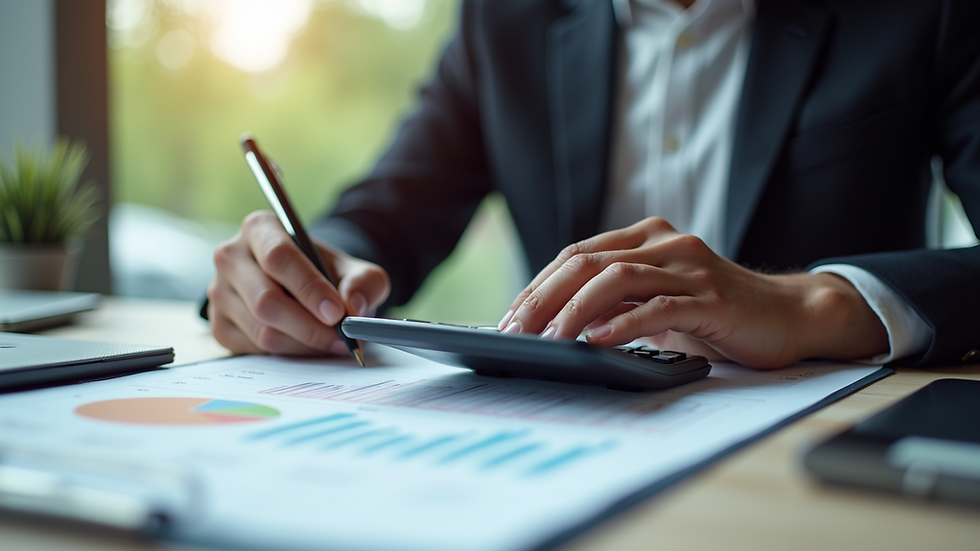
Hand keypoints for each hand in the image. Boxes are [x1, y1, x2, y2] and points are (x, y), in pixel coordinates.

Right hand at [207, 210, 390, 355]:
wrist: (304, 285)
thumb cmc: (325, 272)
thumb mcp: (354, 269)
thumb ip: (363, 282)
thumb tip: (353, 306)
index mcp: (260, 228)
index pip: (279, 258)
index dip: (309, 288)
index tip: (337, 312)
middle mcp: (231, 256)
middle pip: (267, 300)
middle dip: (310, 326)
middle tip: (341, 338)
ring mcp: (219, 292)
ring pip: (262, 330)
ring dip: (303, 344)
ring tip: (332, 343)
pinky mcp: (219, 325)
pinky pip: (254, 349)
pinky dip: (288, 353)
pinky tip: (308, 346)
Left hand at [497, 217, 887, 368]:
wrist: (789, 316)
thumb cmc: (716, 313)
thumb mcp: (658, 300)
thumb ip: (617, 301)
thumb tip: (554, 325)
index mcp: (647, 238)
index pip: (577, 254)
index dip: (538, 285)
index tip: (510, 318)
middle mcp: (666, 244)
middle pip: (588, 262)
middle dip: (544, 298)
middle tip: (515, 332)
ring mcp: (691, 269)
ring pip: (618, 278)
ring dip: (575, 311)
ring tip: (549, 340)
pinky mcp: (714, 300)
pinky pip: (661, 306)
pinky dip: (626, 323)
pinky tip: (599, 340)